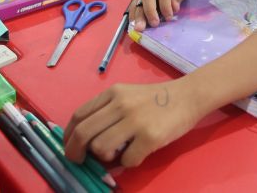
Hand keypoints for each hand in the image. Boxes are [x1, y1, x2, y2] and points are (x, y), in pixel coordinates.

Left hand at [64, 80, 202, 166]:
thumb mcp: (128, 95)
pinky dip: (128, 162)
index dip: (68, 136)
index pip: (79, 116)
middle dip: (75, 153)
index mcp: (113, 93)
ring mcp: (135, 121)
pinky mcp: (150, 136)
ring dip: (105, 158)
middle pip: (83, 134)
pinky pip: (126, 160)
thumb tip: (86, 141)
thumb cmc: (157, 98)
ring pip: (101, 149)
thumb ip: (107, 111)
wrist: (188, 96)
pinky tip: (137, 153)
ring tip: (118, 153)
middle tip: (80, 161)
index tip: (69, 147)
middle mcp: (121, 105)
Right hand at [128, 0, 183, 29]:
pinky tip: (133, 23)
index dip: (166, 6)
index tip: (169, 17)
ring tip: (139, 27)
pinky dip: (133, 13)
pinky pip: (133, 3)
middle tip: (154, 24)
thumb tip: (174, 8)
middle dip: (150, 11)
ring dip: (138, 15)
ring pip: (138, 0)